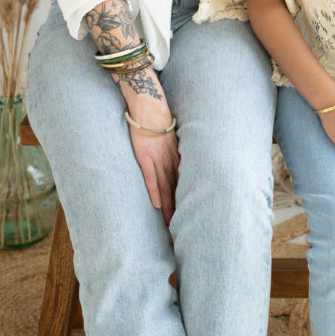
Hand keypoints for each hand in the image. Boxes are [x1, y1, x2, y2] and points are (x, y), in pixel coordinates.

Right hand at [126, 97, 179, 224]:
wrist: (150, 107)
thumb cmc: (159, 121)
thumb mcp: (172, 138)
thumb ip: (175, 152)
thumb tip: (181, 165)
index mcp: (176, 158)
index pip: (182, 184)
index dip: (185, 200)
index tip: (189, 215)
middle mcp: (169, 161)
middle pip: (176, 190)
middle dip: (179, 210)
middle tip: (181, 228)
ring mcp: (157, 160)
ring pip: (165, 188)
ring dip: (168, 207)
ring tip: (170, 224)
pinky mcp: (145, 157)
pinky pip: (150, 177)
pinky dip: (154, 191)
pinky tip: (157, 205)